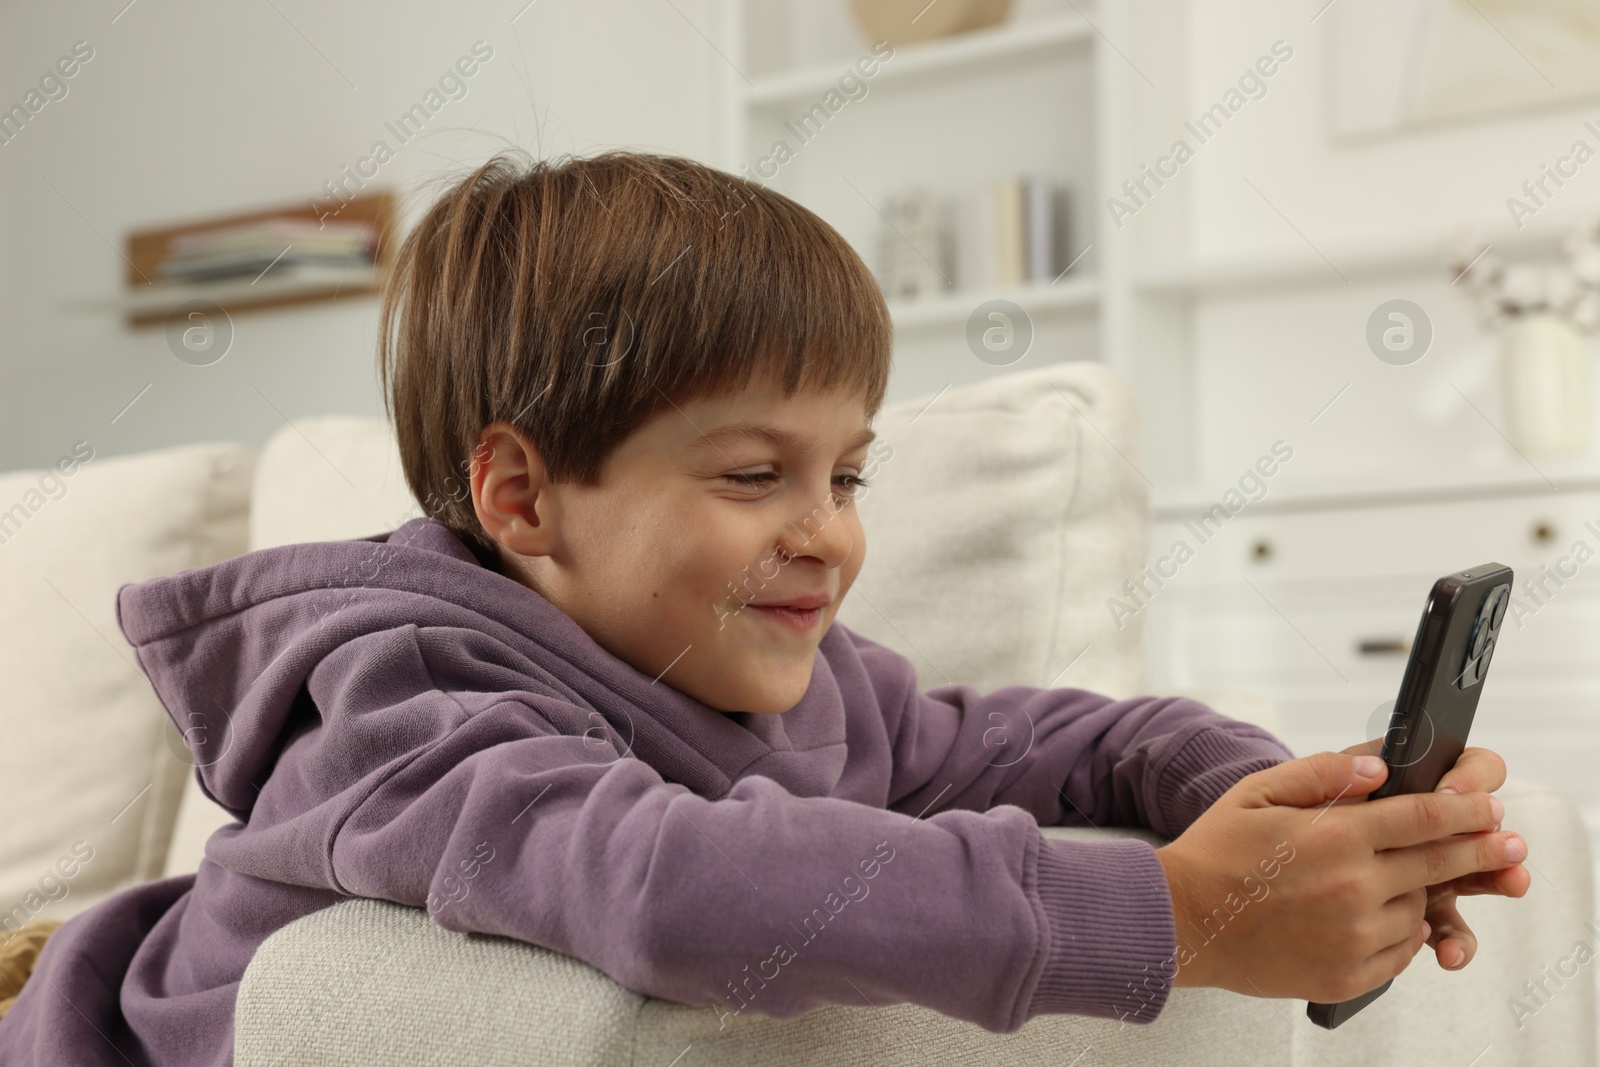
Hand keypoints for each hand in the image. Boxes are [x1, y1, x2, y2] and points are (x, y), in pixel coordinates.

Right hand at [1154, 750, 1522, 1002]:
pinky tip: (1379, 917)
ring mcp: (1353, 936)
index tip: (1491, 807)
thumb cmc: (1216, 852)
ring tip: (1394, 880)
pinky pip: (1399, 953)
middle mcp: (1353, 887)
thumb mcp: (1259, 791)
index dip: (1467, 810)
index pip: (1424, 818)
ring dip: (1420, 892)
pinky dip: (1400, 934)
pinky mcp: (1346, 974)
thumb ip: (1324, 772)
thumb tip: (1379, 766)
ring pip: (1418, 909)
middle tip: (1510, 845)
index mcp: (1336, 836)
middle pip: (1438, 863)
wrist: (1182, 921)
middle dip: (1480, 850)